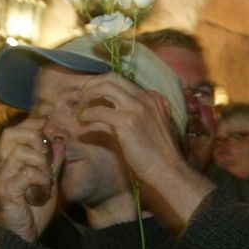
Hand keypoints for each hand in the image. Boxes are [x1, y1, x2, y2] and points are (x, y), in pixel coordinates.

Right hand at [0, 120, 58, 241]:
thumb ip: (52, 164)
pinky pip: (26, 174)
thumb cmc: (32, 216)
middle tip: (48, 156)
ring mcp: (0, 179)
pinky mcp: (5, 192)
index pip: (13, 133)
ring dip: (41, 163)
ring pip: (20, 152)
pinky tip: (42, 193)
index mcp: (7, 165)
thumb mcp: (48, 185)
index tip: (49, 130)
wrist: (23, 242)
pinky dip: (40, 180)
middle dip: (35, 139)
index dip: (31, 127)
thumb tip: (58, 140)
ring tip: (46, 180)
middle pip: (9, 134)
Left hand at [67, 76, 213, 228]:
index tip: (93, 94)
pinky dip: (87, 114)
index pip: (124, 81)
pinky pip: (99, 111)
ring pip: (105, 87)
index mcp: (154, 98)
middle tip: (82, 96)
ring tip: (80, 107)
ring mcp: (138, 108)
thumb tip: (112, 113)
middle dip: (93, 84)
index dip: (104, 85)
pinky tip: (83, 120)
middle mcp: (147, 98)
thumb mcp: (153, 127)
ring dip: (88, 95)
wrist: (168, 170)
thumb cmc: (159, 155)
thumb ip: (138, 116)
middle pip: (113, 78)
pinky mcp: (127, 122)